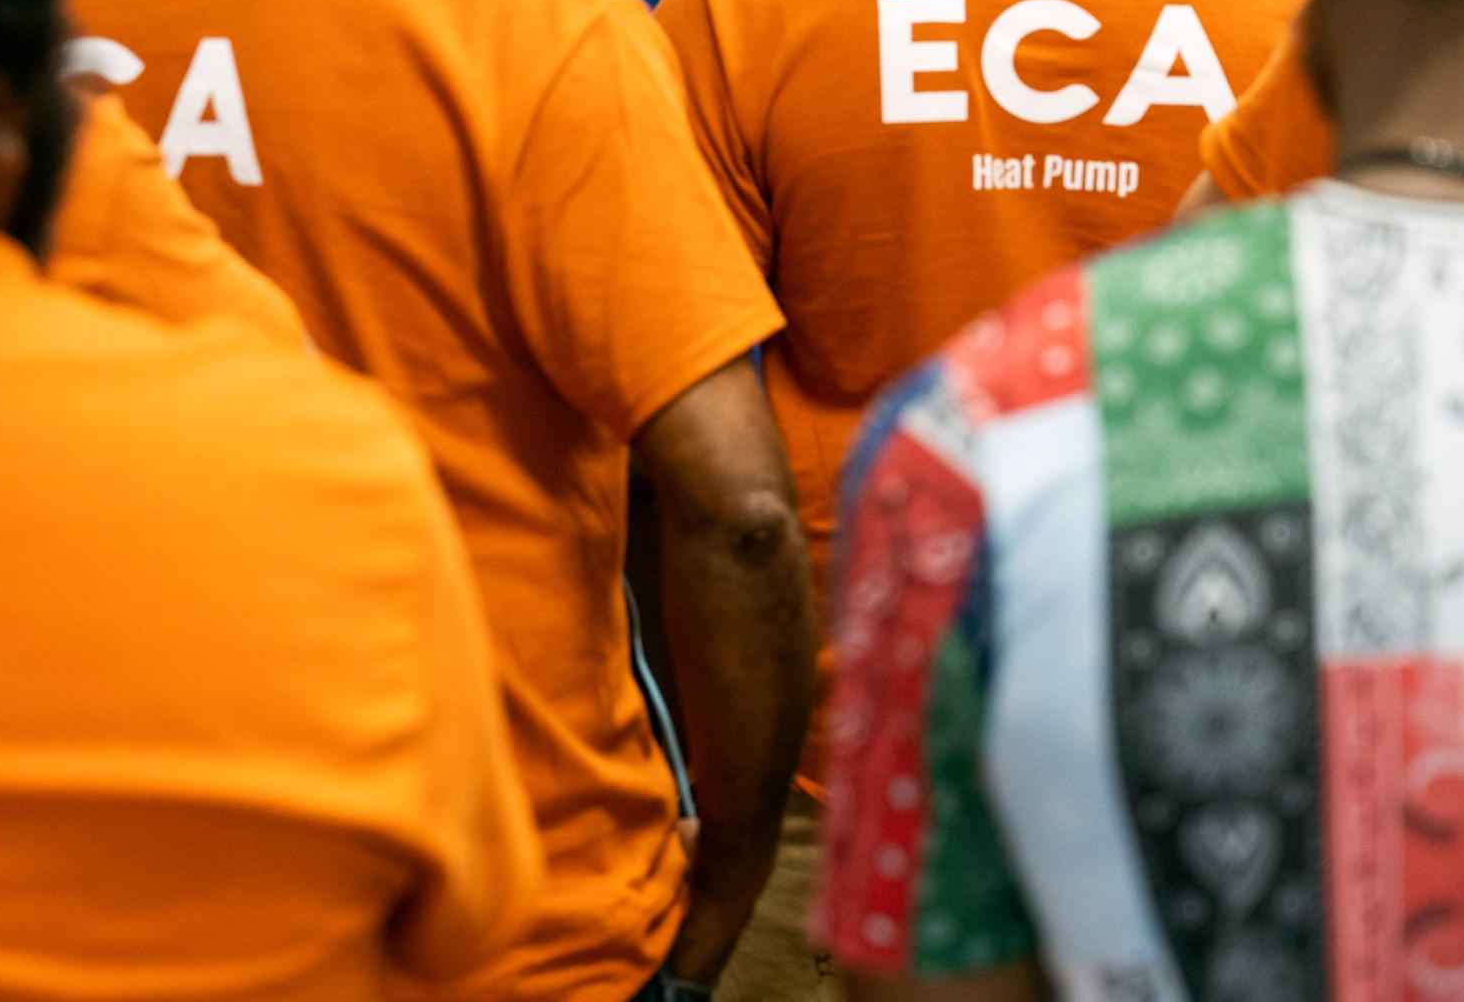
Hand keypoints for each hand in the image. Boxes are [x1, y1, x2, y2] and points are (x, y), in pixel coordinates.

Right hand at [631, 356, 816, 987]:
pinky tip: (690, 966)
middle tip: (684, 942)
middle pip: (753, 833)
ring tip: (686, 968)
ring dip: (712, 921)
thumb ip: (700, 620)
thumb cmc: (717, 520)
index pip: (753, 783)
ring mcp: (773, 752)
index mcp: (773, 687)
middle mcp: (785, 728)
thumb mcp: (709, 585)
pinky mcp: (749, 772)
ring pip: (747, 863)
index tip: (679, 854)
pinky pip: (732, 870)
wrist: (735, 508)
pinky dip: (709, 925)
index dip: (719, 834)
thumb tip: (678, 601)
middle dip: (717, 892)